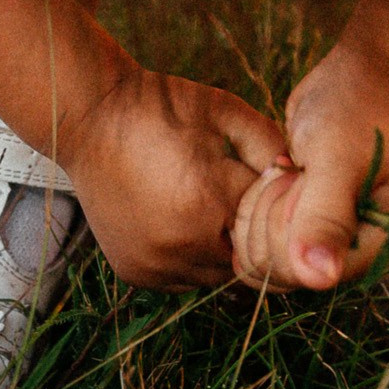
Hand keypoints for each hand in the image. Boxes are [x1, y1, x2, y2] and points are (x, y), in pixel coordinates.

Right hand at [58, 67, 286, 288]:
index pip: (269, 218)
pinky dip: (191, 260)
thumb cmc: (161, 108)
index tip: (259, 177)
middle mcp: (181, 244)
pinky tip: (183, 224)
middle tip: (235, 195)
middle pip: (248, 255)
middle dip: (251, 230)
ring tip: (207, 208)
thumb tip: (298, 177)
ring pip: (218, 274)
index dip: (271, 197)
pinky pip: (184, 279)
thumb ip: (270, 144)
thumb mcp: (225, 111)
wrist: (89, 119)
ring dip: (223, 249)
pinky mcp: (137, 273)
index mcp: (208, 201)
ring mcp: (156, 264)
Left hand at [232, 45, 388, 289]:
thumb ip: (326, 217)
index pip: (310, 275)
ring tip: (289, 168)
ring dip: (263, 206)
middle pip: (283, 270)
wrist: (369, 73)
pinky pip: (261, 231)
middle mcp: (354, 248)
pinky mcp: (305, 217)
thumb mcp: (341, 158)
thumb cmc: (362, 108)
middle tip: (295, 172)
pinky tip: (278, 169)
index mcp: (379, 243)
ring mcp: (328, 234)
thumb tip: (317, 280)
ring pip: (265, 253)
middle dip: (273, 218)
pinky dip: (258, 199)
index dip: (288, 234)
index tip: (303, 184)